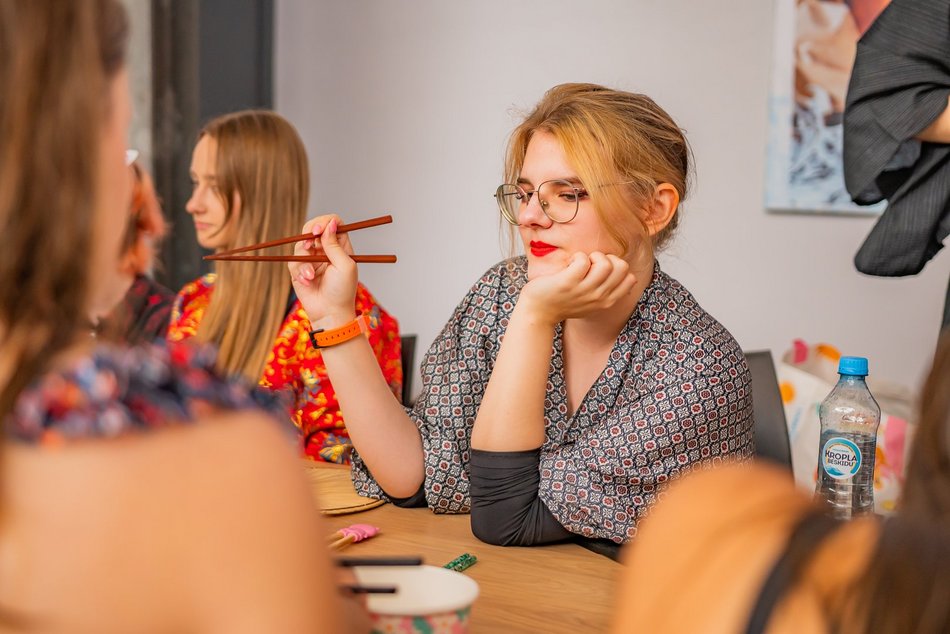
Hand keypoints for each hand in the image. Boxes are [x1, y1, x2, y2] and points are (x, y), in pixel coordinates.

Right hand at [289, 215, 358, 326]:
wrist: (329, 312)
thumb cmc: (342, 291)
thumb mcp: (345, 266)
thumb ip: (335, 244)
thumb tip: (330, 223)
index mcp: (340, 246)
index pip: (332, 223)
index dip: (325, 222)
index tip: (319, 231)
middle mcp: (325, 249)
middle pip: (313, 228)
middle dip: (309, 234)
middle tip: (310, 245)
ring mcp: (311, 258)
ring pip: (300, 244)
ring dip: (305, 260)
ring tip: (311, 275)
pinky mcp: (299, 268)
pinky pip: (293, 260)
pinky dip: (299, 270)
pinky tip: (308, 281)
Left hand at [518, 252, 635, 325]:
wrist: (538, 312)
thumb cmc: (564, 302)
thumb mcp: (591, 302)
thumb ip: (609, 292)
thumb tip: (632, 278)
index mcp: (607, 301)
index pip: (631, 279)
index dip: (618, 267)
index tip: (601, 270)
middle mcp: (598, 297)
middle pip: (622, 267)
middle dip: (608, 258)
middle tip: (591, 264)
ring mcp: (584, 291)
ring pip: (605, 264)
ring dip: (593, 256)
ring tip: (580, 263)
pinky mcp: (568, 283)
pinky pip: (582, 260)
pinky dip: (577, 256)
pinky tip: (569, 264)